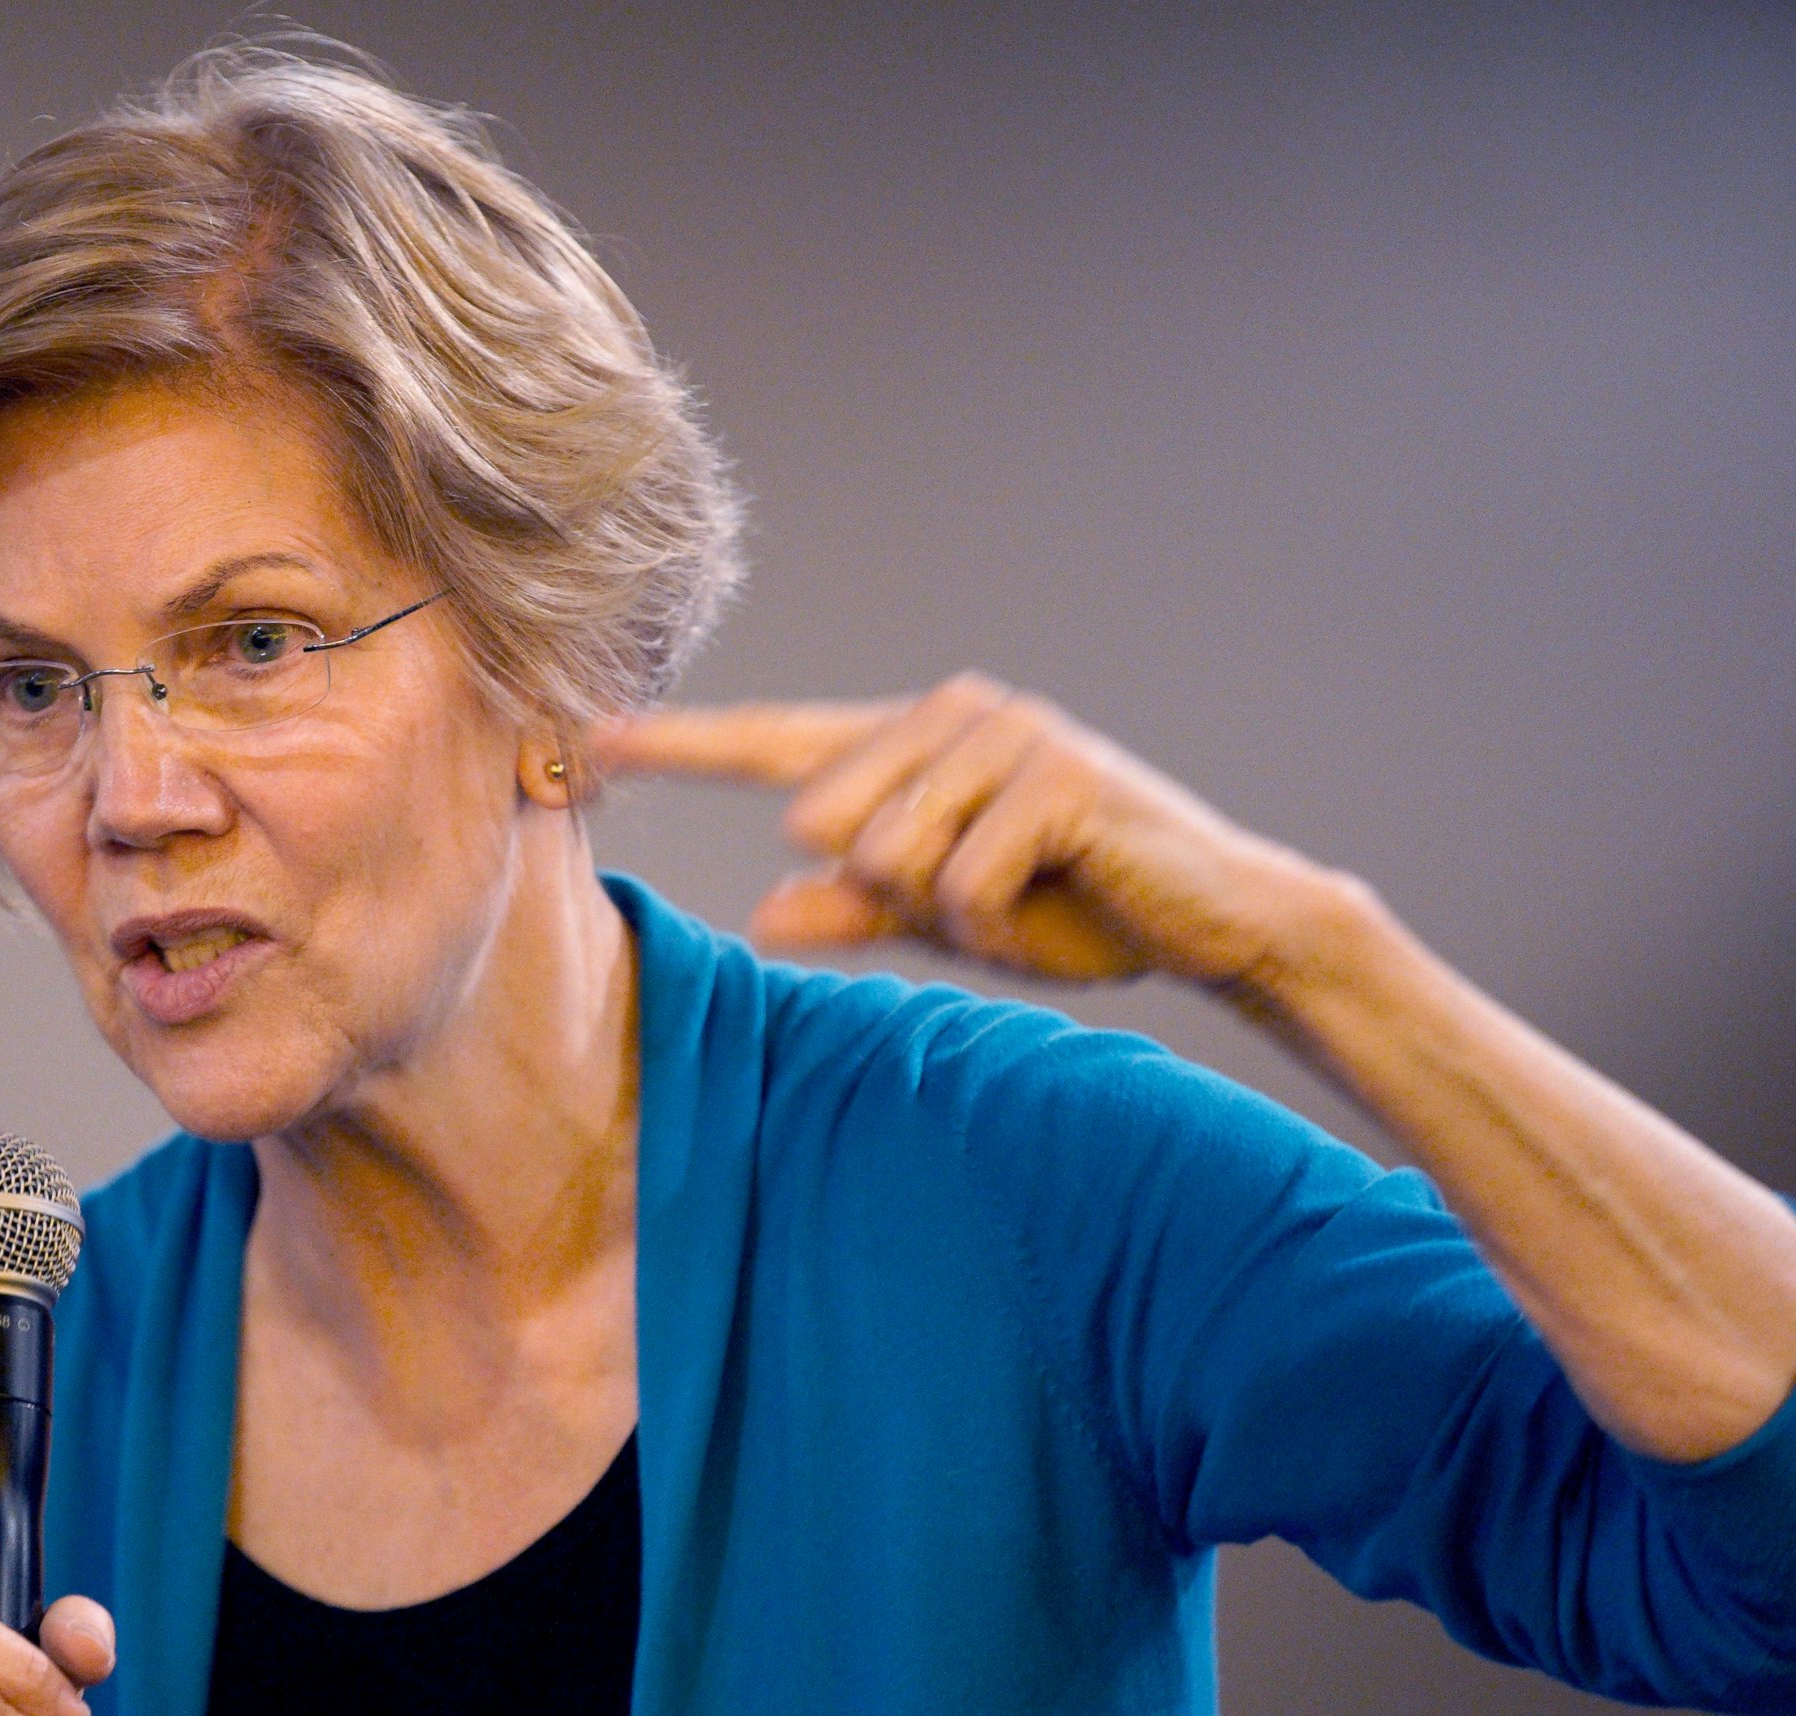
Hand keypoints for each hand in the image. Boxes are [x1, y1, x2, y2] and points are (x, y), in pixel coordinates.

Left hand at [591, 673, 1348, 993]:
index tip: (589, 742)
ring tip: (1023, 896)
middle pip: (823, 819)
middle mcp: (948, 715)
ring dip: (950, 906)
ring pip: (889, 850)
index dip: (679, 745)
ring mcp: (1006, 732)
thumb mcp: (944, 920)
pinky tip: (1056, 897)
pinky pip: (962, 877)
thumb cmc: (1071, 907)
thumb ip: (856, 911)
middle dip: (889, 888)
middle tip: (980, 898)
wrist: (1206, 918)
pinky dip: (996, 917)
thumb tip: (762, 916)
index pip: (772, 742)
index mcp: (909, 745)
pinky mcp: (1057, 771)